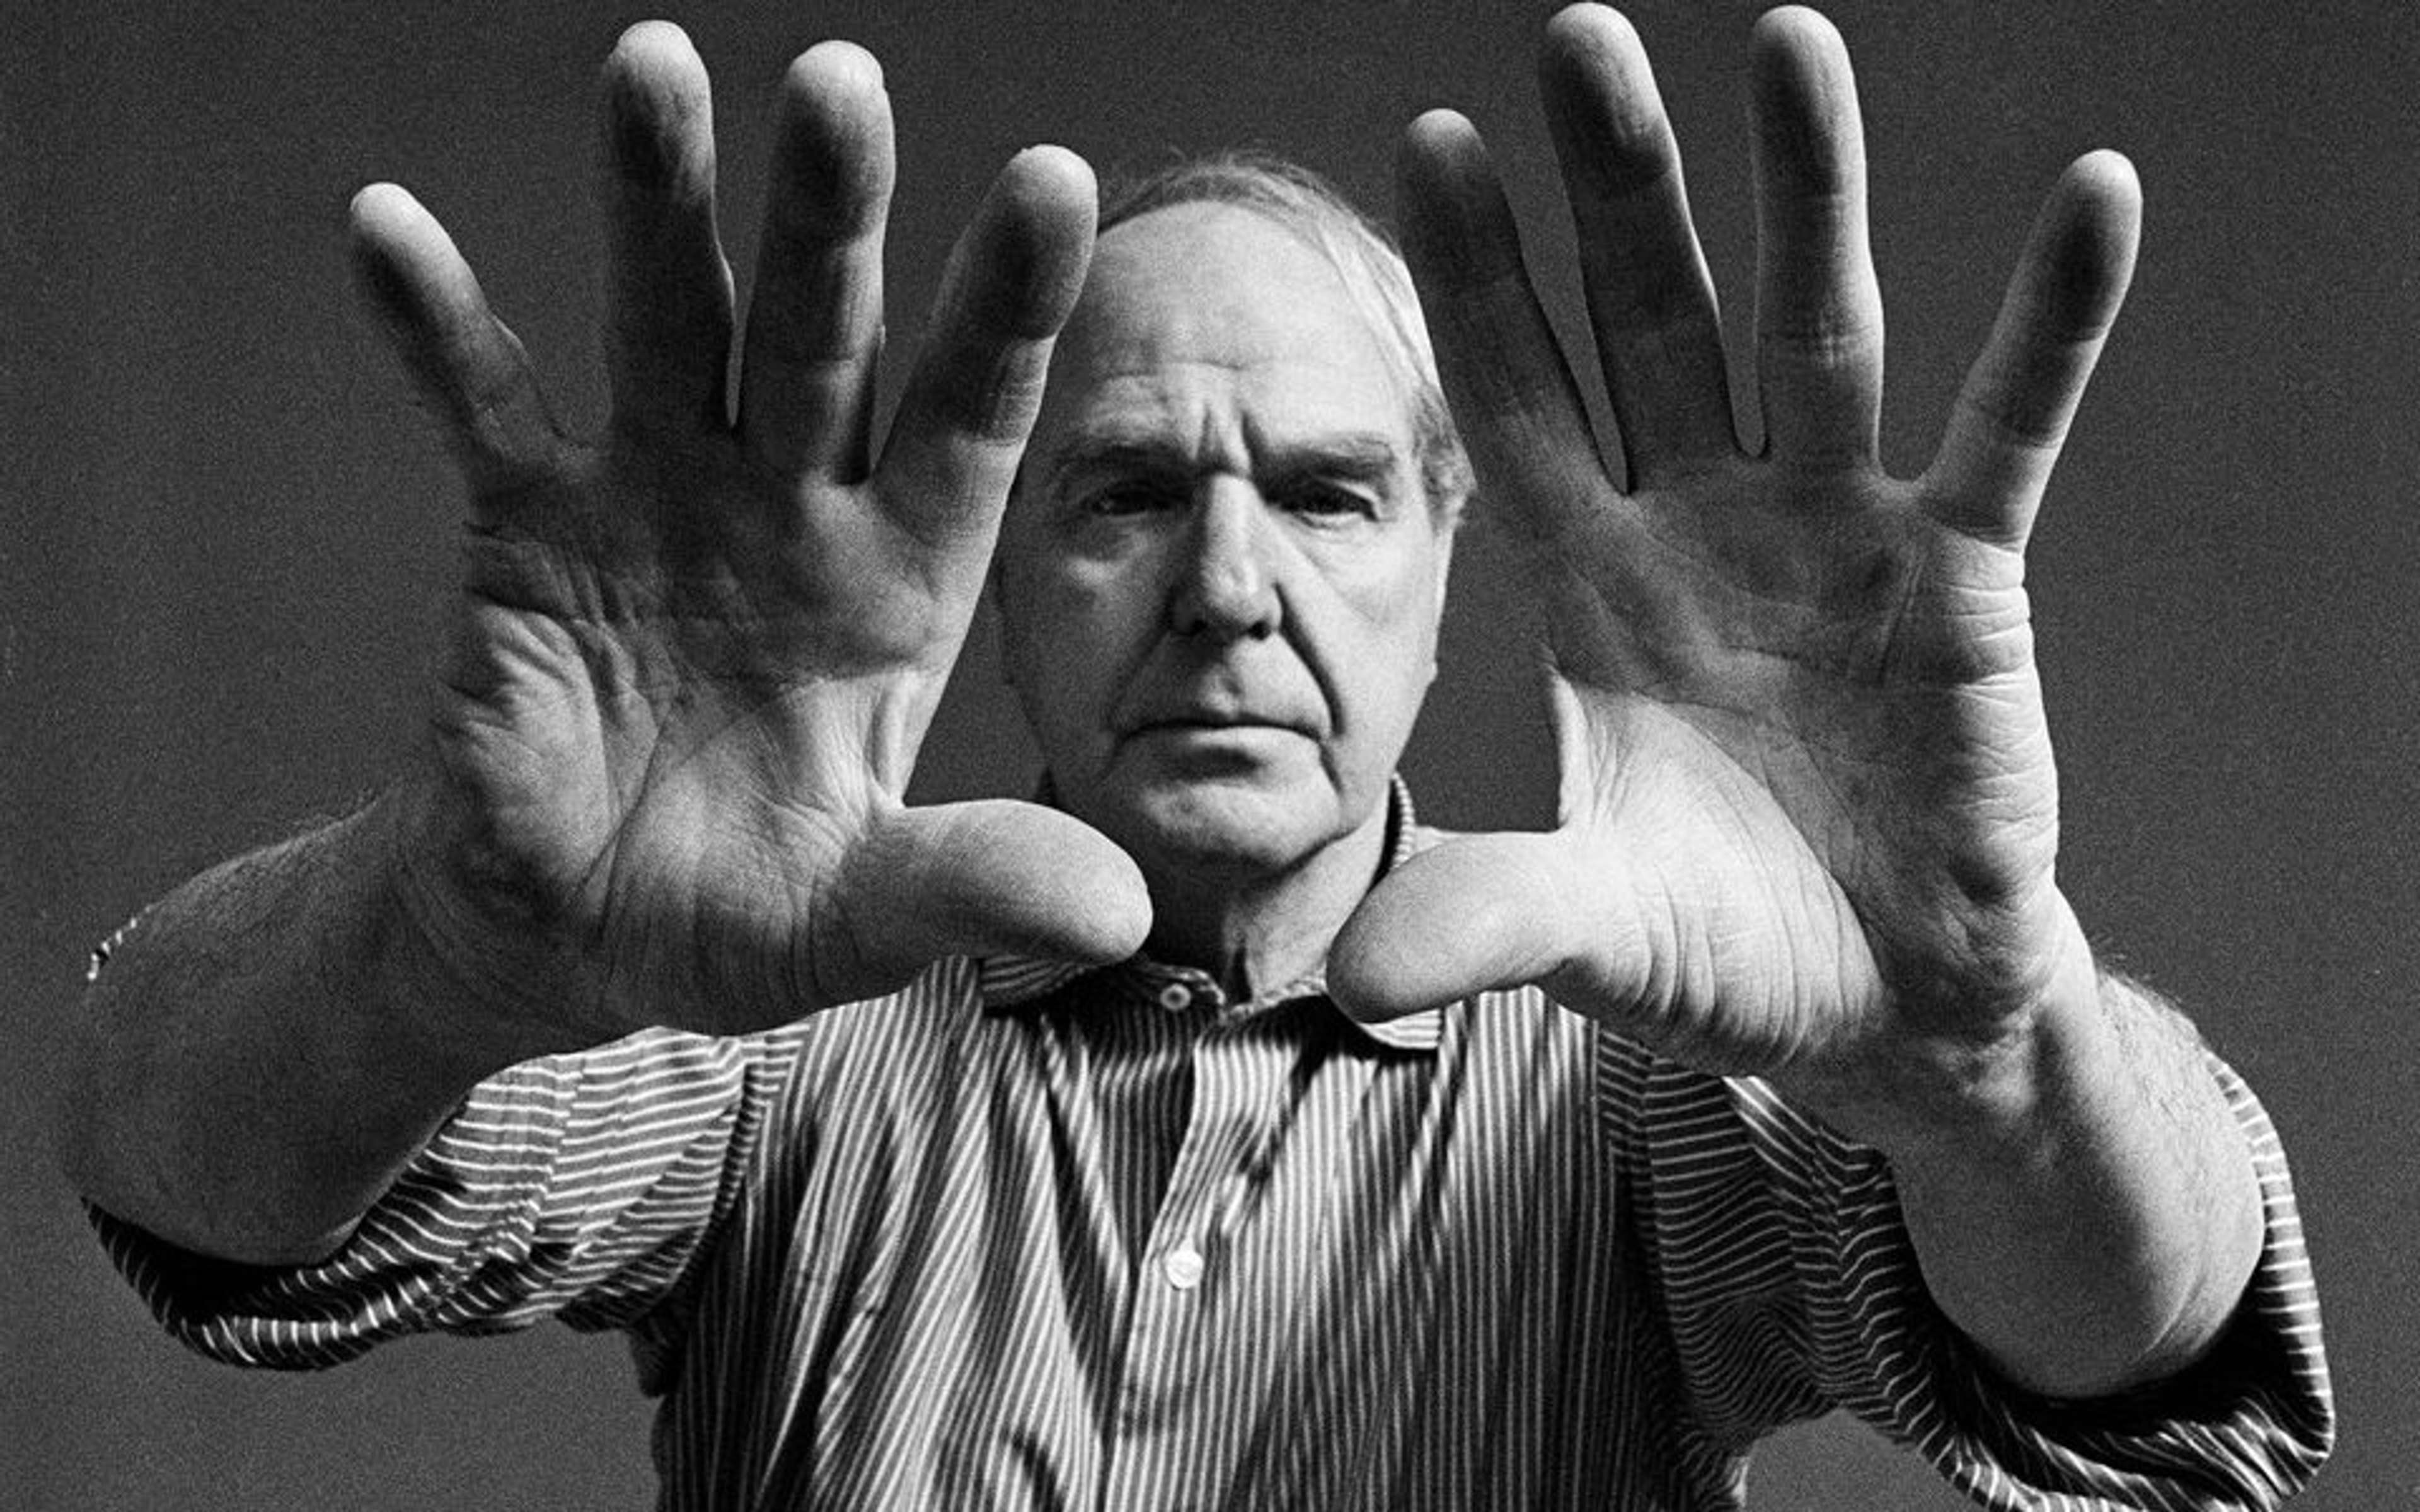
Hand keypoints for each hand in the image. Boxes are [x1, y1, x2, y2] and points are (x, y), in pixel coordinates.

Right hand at [361, 25, 1146, 1038]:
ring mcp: (659, 497)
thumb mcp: (852, 920)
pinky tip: (387, 228)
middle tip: (840, 79)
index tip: (1055, 180)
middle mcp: (791, 507)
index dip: (1010, 310)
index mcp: (897, 584)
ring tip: (652, 63)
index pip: (973, 423)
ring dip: (660, 205)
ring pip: (671, 327)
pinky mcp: (528, 524)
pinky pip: (484, 407)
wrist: (563, 933)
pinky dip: (439, 328)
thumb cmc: (729, 917)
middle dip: (830, 214)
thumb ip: (969, 891)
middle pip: (825, 336)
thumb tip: (1125, 919)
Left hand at [1334, 6, 2131, 1118]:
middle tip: (1576, 34)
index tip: (1432, 141)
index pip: (1519, 402)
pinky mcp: (1965, 573)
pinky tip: (2097, 199)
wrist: (1884, 1002)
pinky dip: (2053, 320)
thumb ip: (1487, 917)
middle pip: (1652, 324)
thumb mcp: (1599, 935)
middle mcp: (1705, 526)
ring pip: (1815, 328)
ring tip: (1788, 37)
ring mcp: (1838, 531)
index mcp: (1595, 586)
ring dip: (1807, 190)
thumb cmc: (1724, 955)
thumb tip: (1346, 977)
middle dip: (1618, 189)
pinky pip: (2011, 423)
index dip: (1477, 283)